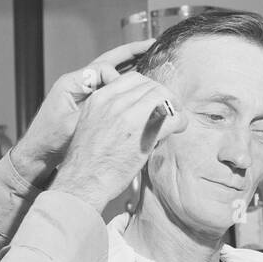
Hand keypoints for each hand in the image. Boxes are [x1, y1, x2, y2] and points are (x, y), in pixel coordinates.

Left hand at [10, 39, 156, 180]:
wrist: (38, 152)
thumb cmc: (49, 139)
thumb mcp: (73, 124)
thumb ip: (94, 110)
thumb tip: (118, 101)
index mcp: (71, 83)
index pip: (101, 69)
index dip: (118, 77)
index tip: (129, 90)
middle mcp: (77, 82)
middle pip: (107, 62)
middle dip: (129, 54)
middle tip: (150, 44)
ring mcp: (82, 90)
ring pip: (109, 71)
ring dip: (128, 64)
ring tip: (148, 55)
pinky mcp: (86, 100)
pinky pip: (108, 85)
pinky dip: (123, 80)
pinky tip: (138, 80)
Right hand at [53, 72, 185, 212]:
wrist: (82, 182)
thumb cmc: (87, 161)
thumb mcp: (91, 125)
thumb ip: (109, 112)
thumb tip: (134, 109)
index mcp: (99, 99)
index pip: (132, 79)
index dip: (148, 87)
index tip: (154, 99)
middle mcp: (113, 103)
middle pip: (150, 85)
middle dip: (163, 94)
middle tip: (170, 108)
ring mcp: (128, 116)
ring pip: (162, 95)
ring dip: (173, 105)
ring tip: (175, 118)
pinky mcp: (143, 133)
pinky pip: (171, 116)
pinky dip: (180, 121)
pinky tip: (178, 128)